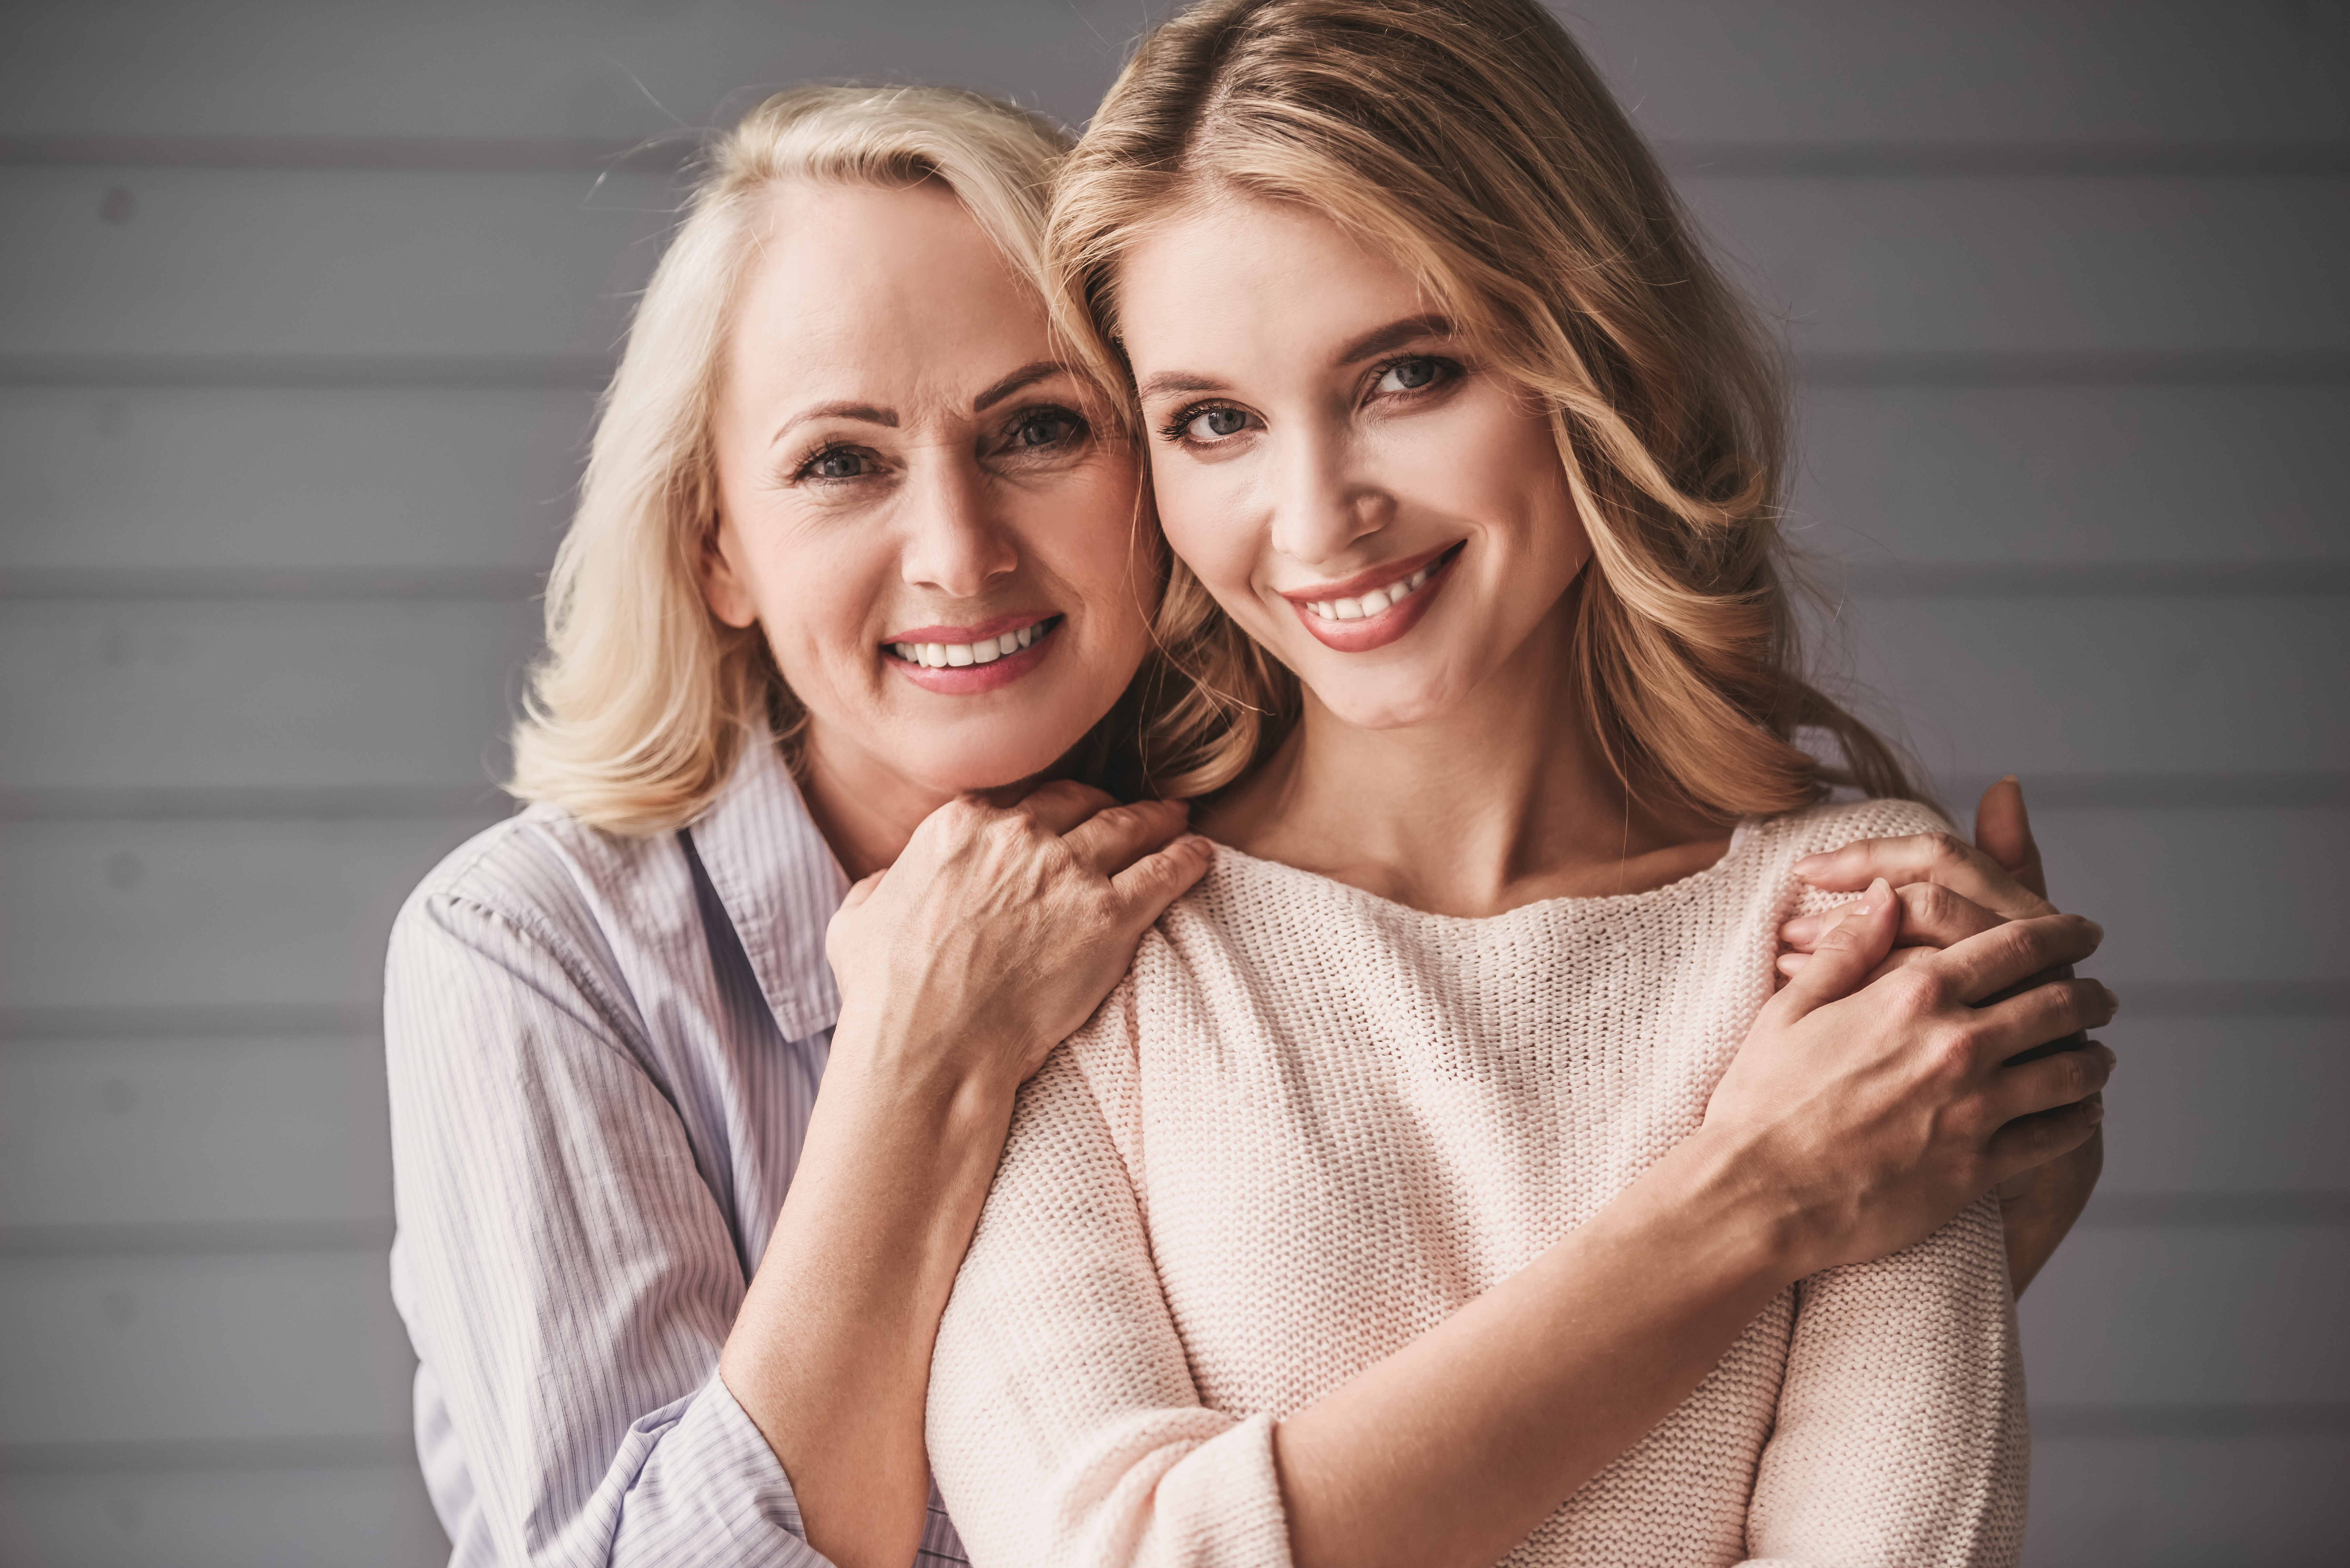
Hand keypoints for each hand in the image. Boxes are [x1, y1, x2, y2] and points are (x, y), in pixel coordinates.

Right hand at [824, 782, 1213, 1096]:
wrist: (929, 1048)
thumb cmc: (886, 994)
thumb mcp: (858, 919)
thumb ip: (885, 884)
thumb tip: (893, 880)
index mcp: (960, 826)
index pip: (1021, 801)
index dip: (1049, 810)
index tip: (1066, 818)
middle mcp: (1018, 836)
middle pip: (1080, 804)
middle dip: (1108, 805)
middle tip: (1132, 812)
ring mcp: (1067, 873)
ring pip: (1129, 828)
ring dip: (1159, 820)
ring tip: (1180, 819)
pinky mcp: (1109, 916)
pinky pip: (1163, 873)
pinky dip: (1187, 858)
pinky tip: (1202, 853)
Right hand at [1705, 877, 2115, 1275]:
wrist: (1757, 1193)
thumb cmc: (1763, 1098)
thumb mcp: (1791, 1007)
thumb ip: (1849, 947)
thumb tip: (1888, 895)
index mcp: (1912, 994)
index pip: (2015, 945)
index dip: (2062, 933)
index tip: (2083, 932)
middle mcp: (1955, 1044)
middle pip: (2058, 1003)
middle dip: (2091, 994)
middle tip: (2102, 995)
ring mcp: (1972, 1109)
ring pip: (2071, 1071)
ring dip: (2095, 1057)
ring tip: (2098, 1054)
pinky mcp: (1977, 1167)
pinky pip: (2056, 1136)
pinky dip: (2081, 1118)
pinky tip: (2084, 1111)